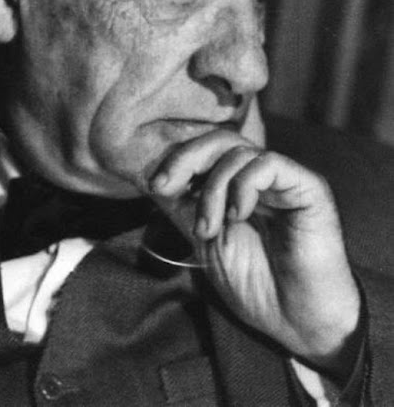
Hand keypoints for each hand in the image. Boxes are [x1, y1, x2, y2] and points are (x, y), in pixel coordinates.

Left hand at [150, 127, 361, 377]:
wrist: (295, 321)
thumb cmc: (255, 284)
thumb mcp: (206, 241)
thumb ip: (186, 206)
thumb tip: (154, 178)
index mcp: (239, 187)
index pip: (208, 152)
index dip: (179, 160)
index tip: (155, 186)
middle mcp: (262, 178)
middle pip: (221, 140)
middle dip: (186, 158)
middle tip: (165, 187)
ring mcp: (284, 180)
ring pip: (239, 152)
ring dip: (212, 189)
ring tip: (208, 229)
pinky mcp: (307, 186)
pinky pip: (267, 164)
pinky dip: (243, 185)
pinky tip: (238, 215)